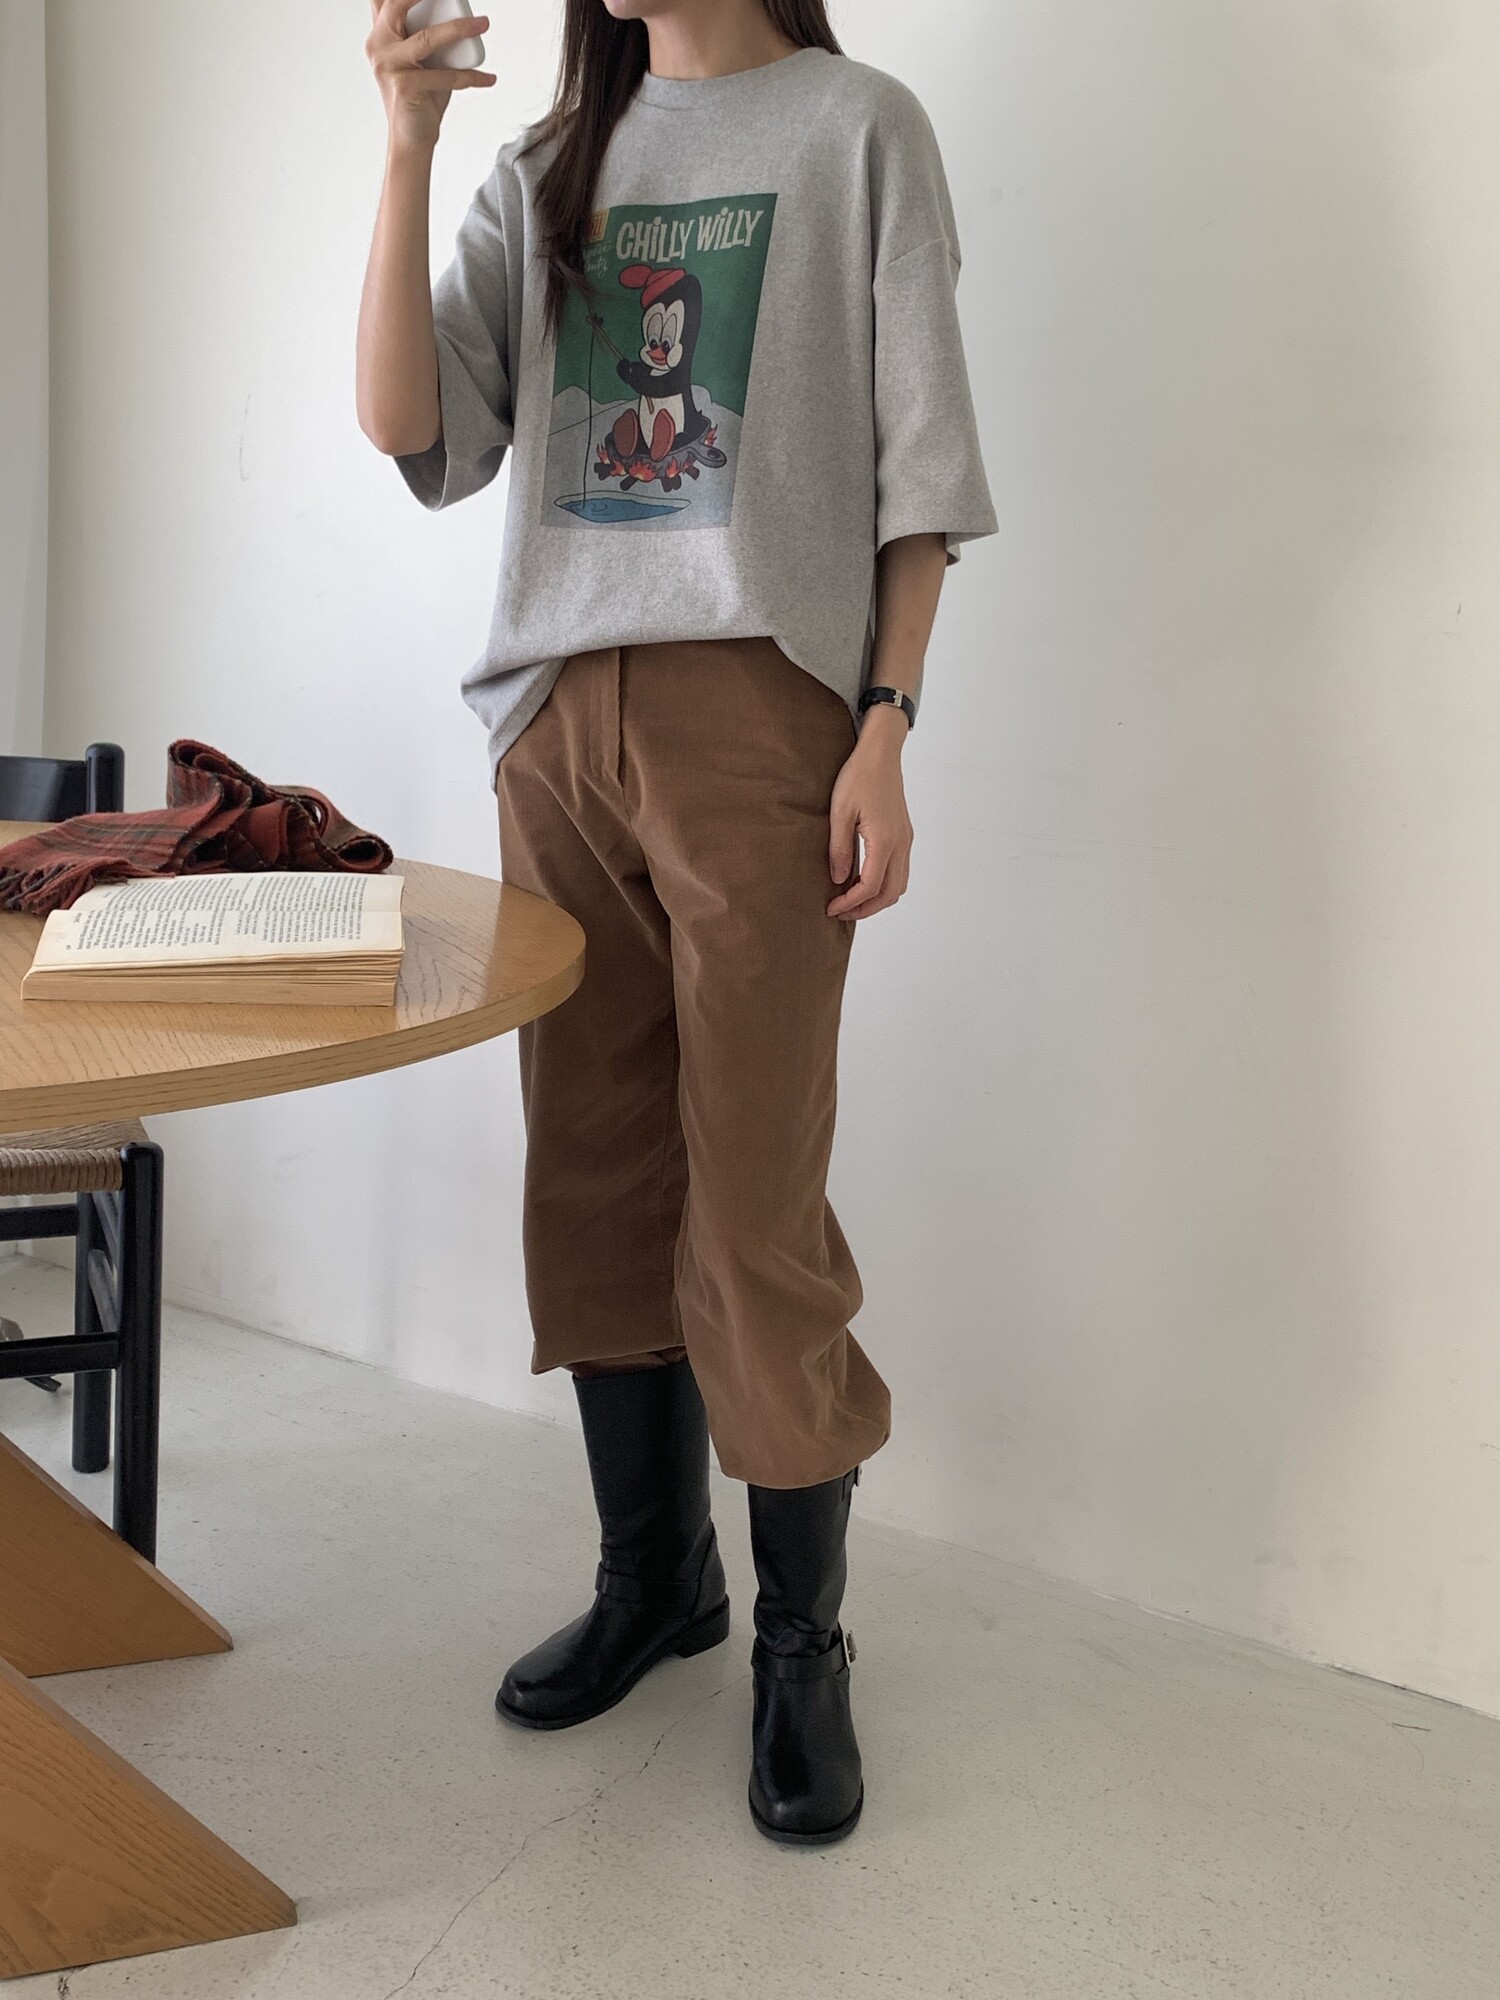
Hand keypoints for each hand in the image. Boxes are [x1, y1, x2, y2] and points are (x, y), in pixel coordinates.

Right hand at [366, 0, 494, 153]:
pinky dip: (470, 77)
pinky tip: (487, 78)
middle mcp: (378, 46)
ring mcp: (388, 66)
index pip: (384, 1)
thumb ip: (427, 32)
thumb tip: (459, 11)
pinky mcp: (404, 86)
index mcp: (380, 35)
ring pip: (427, 38)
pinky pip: (445, 76)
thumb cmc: (421, 95)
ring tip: (483, 24)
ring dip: (459, 29)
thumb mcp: (422, 58)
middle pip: (396, 6)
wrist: (412, 138)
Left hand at [826, 707, 913, 919]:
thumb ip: (839, 848)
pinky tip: (864, 881)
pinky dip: (885, 884)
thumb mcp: (840, 812)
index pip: (870, 886)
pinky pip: (900, 870)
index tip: (831, 908)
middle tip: (842, 912)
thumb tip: (839, 879)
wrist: (881, 754)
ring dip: (878, 899)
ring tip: (852, 901)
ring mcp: (906, 840)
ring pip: (900, 884)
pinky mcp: (904, 835)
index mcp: (884, 840)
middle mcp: (901, 844)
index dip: (850, 903)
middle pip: (891, 893)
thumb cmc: (859, 776)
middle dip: (867, 909)